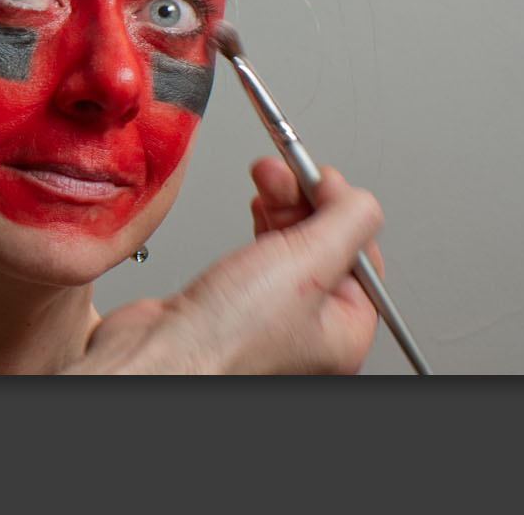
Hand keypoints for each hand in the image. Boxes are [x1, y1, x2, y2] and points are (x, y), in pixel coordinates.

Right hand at [65, 160, 383, 373]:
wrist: (160, 351)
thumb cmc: (227, 336)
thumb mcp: (309, 263)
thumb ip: (347, 222)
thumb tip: (361, 199)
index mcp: (345, 331)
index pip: (363, 256)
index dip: (342, 209)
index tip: (320, 178)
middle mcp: (313, 327)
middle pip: (326, 245)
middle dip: (305, 199)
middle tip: (286, 171)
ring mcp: (274, 315)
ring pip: (293, 243)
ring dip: (282, 203)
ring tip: (265, 176)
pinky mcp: (238, 300)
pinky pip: (263, 252)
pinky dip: (261, 222)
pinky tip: (253, 206)